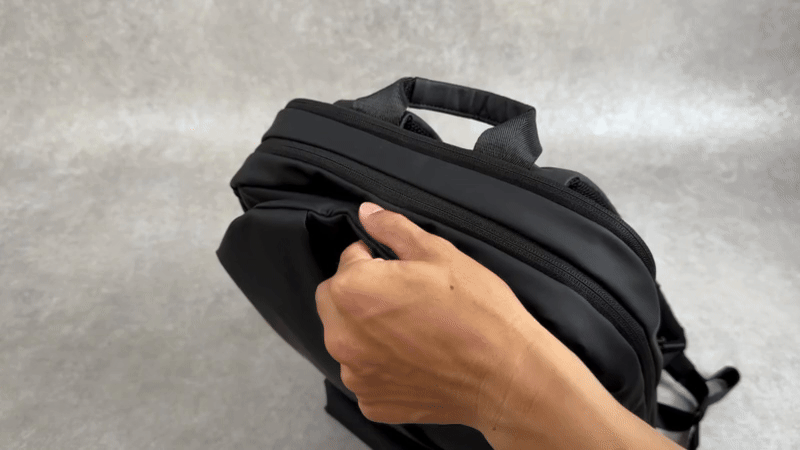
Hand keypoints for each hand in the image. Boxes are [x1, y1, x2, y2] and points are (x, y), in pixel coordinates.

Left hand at [314, 202, 539, 428]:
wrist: (505, 375)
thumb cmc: (477, 311)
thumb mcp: (439, 254)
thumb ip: (393, 230)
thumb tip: (368, 214)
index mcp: (352, 290)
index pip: (348, 261)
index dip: (376, 261)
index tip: (403, 272)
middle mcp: (342, 335)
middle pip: (336, 302)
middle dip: (361, 295)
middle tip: (406, 300)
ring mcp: (355, 374)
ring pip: (349, 340)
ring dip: (368, 333)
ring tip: (415, 332)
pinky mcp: (372, 401)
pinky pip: (366, 375)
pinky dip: (383, 367)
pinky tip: (416, 361)